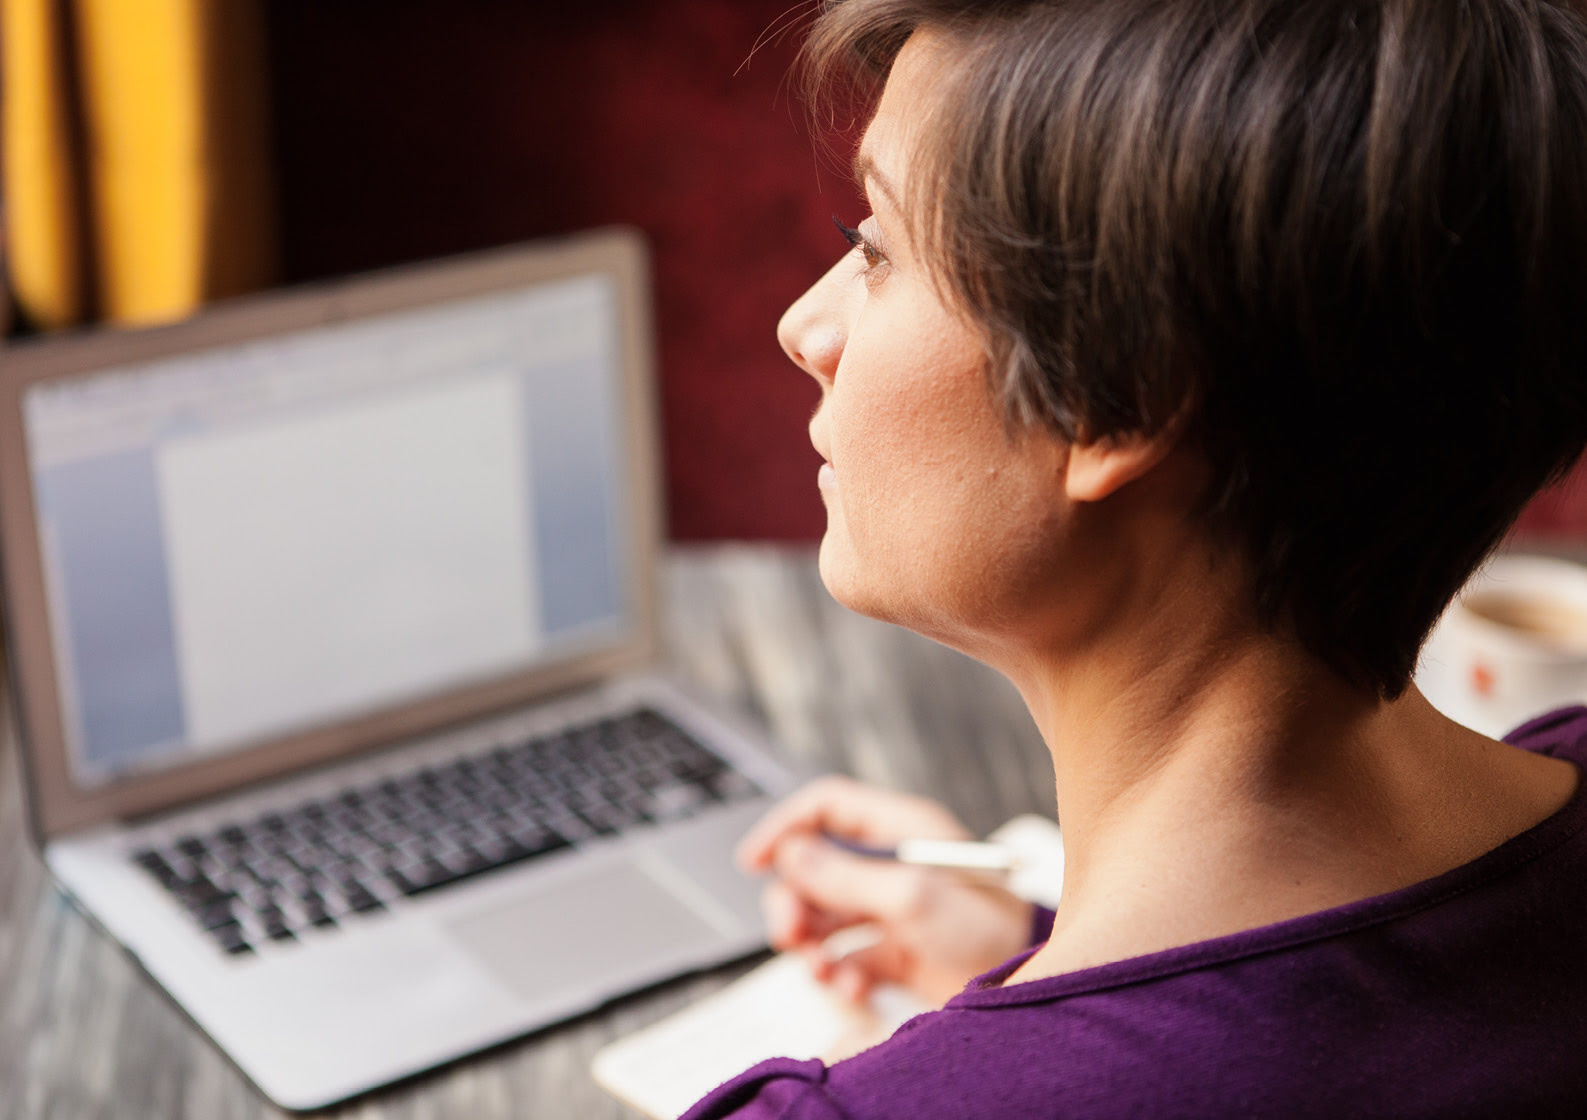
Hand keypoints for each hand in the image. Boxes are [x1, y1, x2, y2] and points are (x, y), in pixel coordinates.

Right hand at [736, 776, 1033, 1006]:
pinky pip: (846, 957)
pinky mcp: (896, 952)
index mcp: (900, 830)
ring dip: (811, 943)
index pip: (827, 808)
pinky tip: (853, 987)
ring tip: (819, 968)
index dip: (786, 827)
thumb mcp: (910, 895)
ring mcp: (892, 909)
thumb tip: (790, 855)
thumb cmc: (985, 928)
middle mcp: (891, 865)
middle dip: (793, 900)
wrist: (1026, 988)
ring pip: (824, 915)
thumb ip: (846, 875)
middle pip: (815, 867)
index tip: (753, 861)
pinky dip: (839, 974)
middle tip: (789, 933)